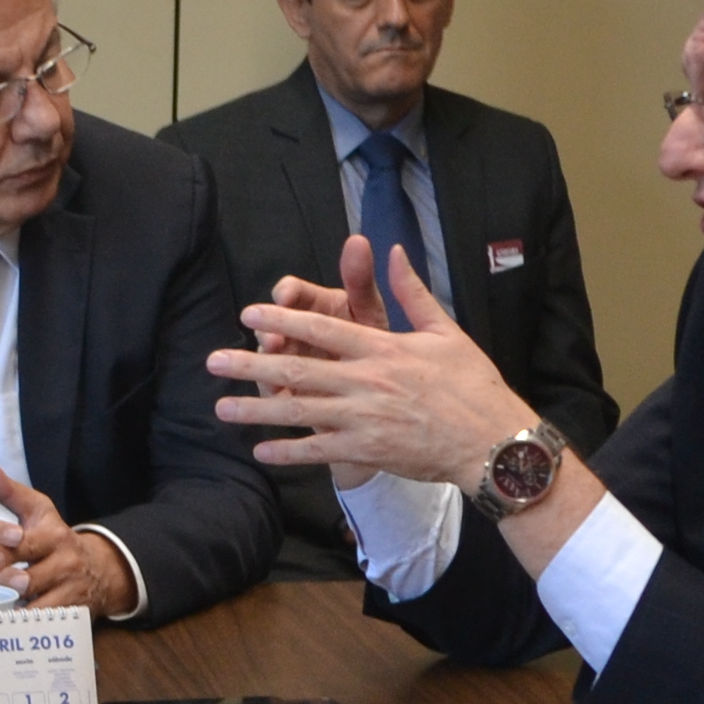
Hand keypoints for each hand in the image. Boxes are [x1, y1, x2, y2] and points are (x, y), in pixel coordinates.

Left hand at [0, 473, 135, 617]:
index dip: (9, 551)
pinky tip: (4, 629)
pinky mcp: (71, 615)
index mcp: (53, 536)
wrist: (99, 570)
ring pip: (38, 605)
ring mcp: (69, 592)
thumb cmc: (55, 538)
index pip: (29, 543)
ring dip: (13, 611)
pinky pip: (45, 624)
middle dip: (9, 584)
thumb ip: (8, 491)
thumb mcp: (37, 510)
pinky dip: (25, 627)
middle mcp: (64, 564)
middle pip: (32, 578)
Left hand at [207, 243, 514, 481]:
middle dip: (251, 364)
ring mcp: (364, 419)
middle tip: (213, 361)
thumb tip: (395, 251)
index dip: (283, 319)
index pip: (322, 328)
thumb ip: (412, 293)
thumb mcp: (446, 331)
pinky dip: (287, 453)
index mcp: (383, 349)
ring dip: (256, 411)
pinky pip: (318, 451)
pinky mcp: (367, 451)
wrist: (491, 440)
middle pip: (297, 369)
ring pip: (299, 412)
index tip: (250, 314)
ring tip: (220, 408)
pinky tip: (259, 452)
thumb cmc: (471, 384)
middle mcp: (367, 382)